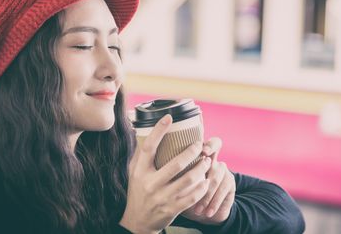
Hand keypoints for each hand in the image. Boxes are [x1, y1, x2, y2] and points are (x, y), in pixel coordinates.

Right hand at [120, 115, 212, 233]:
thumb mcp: (134, 173)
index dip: (159, 131)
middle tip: (200, 145)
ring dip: (201, 169)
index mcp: (140, 171)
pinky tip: (206, 180)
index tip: (169, 117)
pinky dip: (201, 187)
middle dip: (192, 152)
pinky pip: (192, 196)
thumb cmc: (138, 191)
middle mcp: (150, 184)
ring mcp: (162, 197)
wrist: (136, 222)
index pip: (149, 147)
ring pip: (188, 180)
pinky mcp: (172, 209)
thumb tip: (145, 130)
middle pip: (175, 164)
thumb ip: (141, 155)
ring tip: (206, 161)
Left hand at [181, 137, 235, 224]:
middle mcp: (216, 163)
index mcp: (204, 157)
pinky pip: (224, 194)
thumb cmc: (184, 192)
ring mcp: (225, 174)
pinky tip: (208, 213)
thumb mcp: (178, 181)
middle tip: (198, 185)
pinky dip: (214, 204)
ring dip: (207, 196)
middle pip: (217, 164)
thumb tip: (162, 168)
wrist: (203, 210)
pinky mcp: (231, 187)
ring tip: (197, 210)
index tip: (203, 151)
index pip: (213, 143)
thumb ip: (174, 172)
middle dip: (206, 177)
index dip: (211, 145)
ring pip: (217, 180)